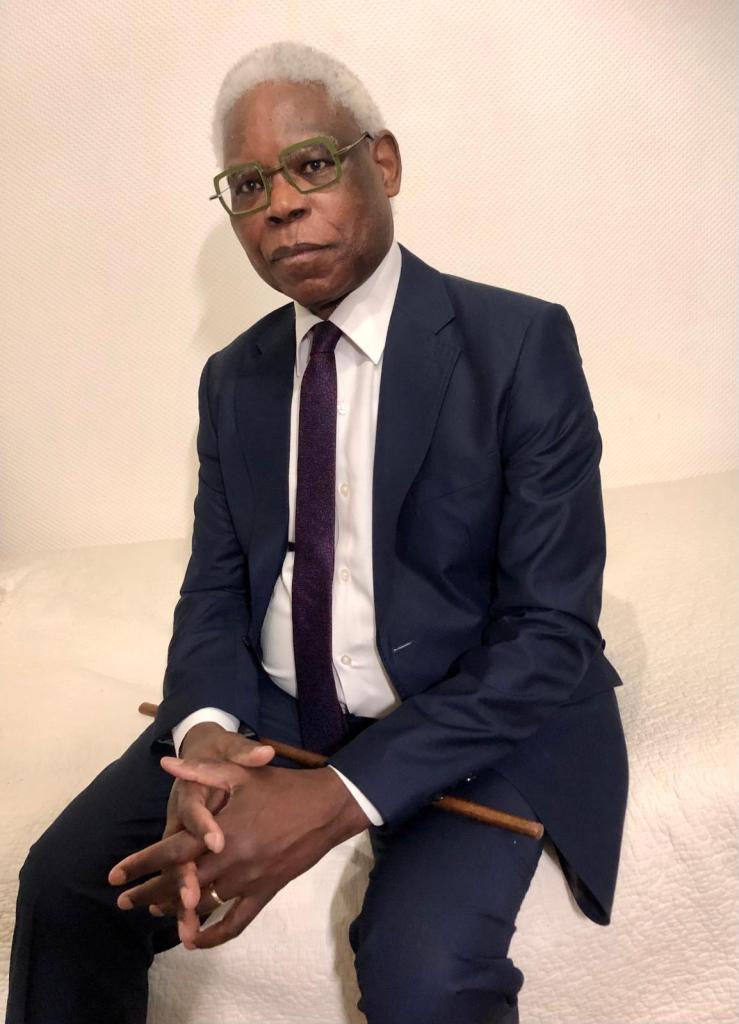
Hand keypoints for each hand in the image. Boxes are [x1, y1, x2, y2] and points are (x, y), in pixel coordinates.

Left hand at [109, 758, 370, 948]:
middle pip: (182, 884)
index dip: (141, 864)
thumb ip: (200, 772)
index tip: (114, 876)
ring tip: (153, 911)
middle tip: (124, 902)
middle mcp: (232, 861)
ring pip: (204, 904)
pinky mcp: (266, 892)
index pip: (172, 852)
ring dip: (176, 910)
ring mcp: (249, 881)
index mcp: (222, 831)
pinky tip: (194, 939)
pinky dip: (213, 935)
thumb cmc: (281, 786)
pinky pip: (236, 922)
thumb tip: (165, 764)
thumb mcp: (239, 774)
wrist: (326, 806)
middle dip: (149, 893)